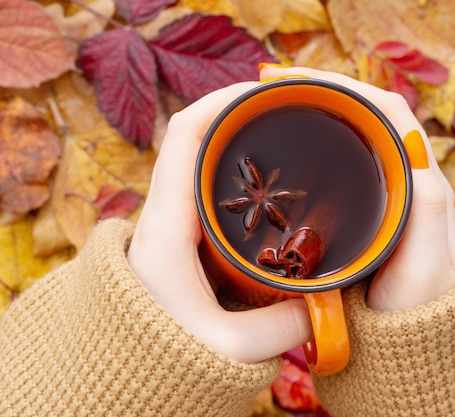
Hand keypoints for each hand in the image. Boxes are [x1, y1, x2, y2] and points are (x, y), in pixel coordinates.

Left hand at [127, 82, 312, 363]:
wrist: (126, 362)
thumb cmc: (162, 352)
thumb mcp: (229, 347)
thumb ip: (284, 327)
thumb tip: (328, 304)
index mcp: (166, 222)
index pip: (184, 135)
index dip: (220, 101)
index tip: (262, 90)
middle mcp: (163, 210)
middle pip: (193, 135)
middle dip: (237, 112)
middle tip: (285, 107)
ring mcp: (170, 218)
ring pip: (198, 156)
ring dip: (233, 136)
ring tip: (279, 128)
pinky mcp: (180, 231)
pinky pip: (203, 181)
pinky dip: (232, 166)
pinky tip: (264, 174)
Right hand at [258, 66, 454, 311]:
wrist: (410, 334)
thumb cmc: (420, 298)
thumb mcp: (427, 258)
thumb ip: (427, 208)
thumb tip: (411, 150)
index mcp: (417, 175)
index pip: (385, 108)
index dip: (342, 85)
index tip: (293, 81)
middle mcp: (395, 173)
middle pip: (358, 113)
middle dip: (315, 92)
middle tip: (266, 90)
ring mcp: (372, 188)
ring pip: (342, 134)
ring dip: (307, 114)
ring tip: (266, 107)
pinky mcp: (353, 206)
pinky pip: (330, 161)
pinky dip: (303, 145)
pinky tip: (277, 148)